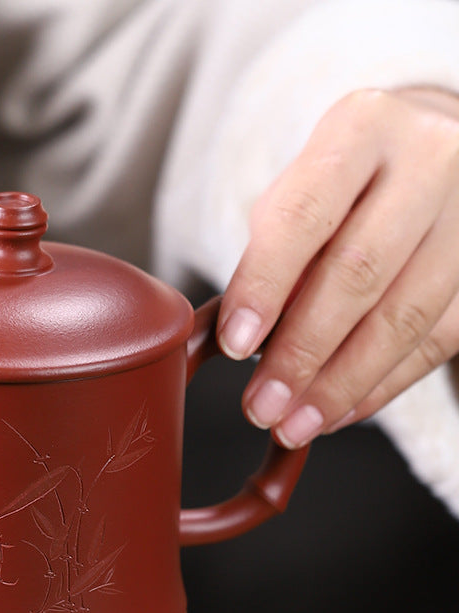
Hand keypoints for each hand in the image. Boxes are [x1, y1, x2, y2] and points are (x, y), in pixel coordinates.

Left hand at [217, 86, 458, 447]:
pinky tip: (339, 409)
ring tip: (294, 423)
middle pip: (360, 272)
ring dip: (341, 384)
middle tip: (261, 404)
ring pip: (405, 317)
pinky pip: (436, 342)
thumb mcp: (298, 193)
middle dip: (302, 352)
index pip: (304, 215)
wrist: (431, 152)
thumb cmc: (345, 181)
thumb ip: (273, 254)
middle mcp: (430, 160)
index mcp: (362, 129)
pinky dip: (381, 386)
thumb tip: (250, 340)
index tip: (236, 344)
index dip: (265, 285)